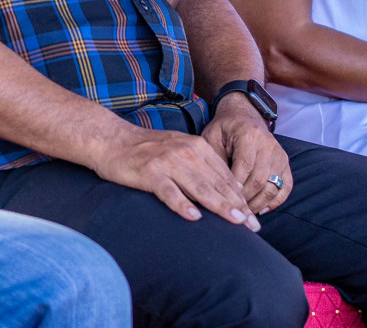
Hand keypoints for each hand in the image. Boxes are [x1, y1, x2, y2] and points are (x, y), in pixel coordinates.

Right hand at [88, 123, 260, 229]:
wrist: (112, 140)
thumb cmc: (148, 149)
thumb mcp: (180, 150)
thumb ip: (203, 166)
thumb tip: (229, 191)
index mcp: (197, 147)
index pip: (225, 176)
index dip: (241, 198)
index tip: (254, 217)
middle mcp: (186, 152)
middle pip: (217, 183)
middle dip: (238, 205)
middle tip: (253, 226)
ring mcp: (168, 162)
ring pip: (199, 187)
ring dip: (219, 205)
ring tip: (235, 221)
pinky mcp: (149, 173)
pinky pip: (169, 191)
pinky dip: (182, 204)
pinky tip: (194, 217)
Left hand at [203, 94, 292, 214]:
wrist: (244, 114)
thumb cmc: (224, 127)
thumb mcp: (212, 136)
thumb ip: (214, 158)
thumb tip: (215, 186)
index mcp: (249, 135)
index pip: (244, 166)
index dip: (236, 186)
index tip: (225, 200)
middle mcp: (268, 145)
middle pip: (260, 180)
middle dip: (246, 199)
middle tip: (232, 212)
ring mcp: (279, 154)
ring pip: (273, 186)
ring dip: (259, 204)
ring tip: (244, 213)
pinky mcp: (285, 162)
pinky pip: (285, 187)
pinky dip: (275, 201)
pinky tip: (262, 210)